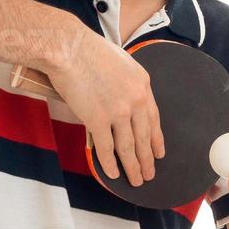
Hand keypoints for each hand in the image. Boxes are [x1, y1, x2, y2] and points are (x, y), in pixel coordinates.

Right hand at [45, 32, 164, 187]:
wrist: (69, 48)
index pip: (154, 118)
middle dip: (147, 159)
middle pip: (144, 137)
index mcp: (143, 84)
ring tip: (136, 180)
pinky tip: (114, 173)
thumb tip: (123, 100)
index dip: (156, 139)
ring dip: (133, 166)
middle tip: (149, 174)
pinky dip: (110, 163)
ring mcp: (118, 111)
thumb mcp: (121, 62)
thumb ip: (127, 83)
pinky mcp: (98, 119)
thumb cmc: (88, 50)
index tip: (159, 152)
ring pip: (128, 147)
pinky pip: (106, 148)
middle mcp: (136, 100)